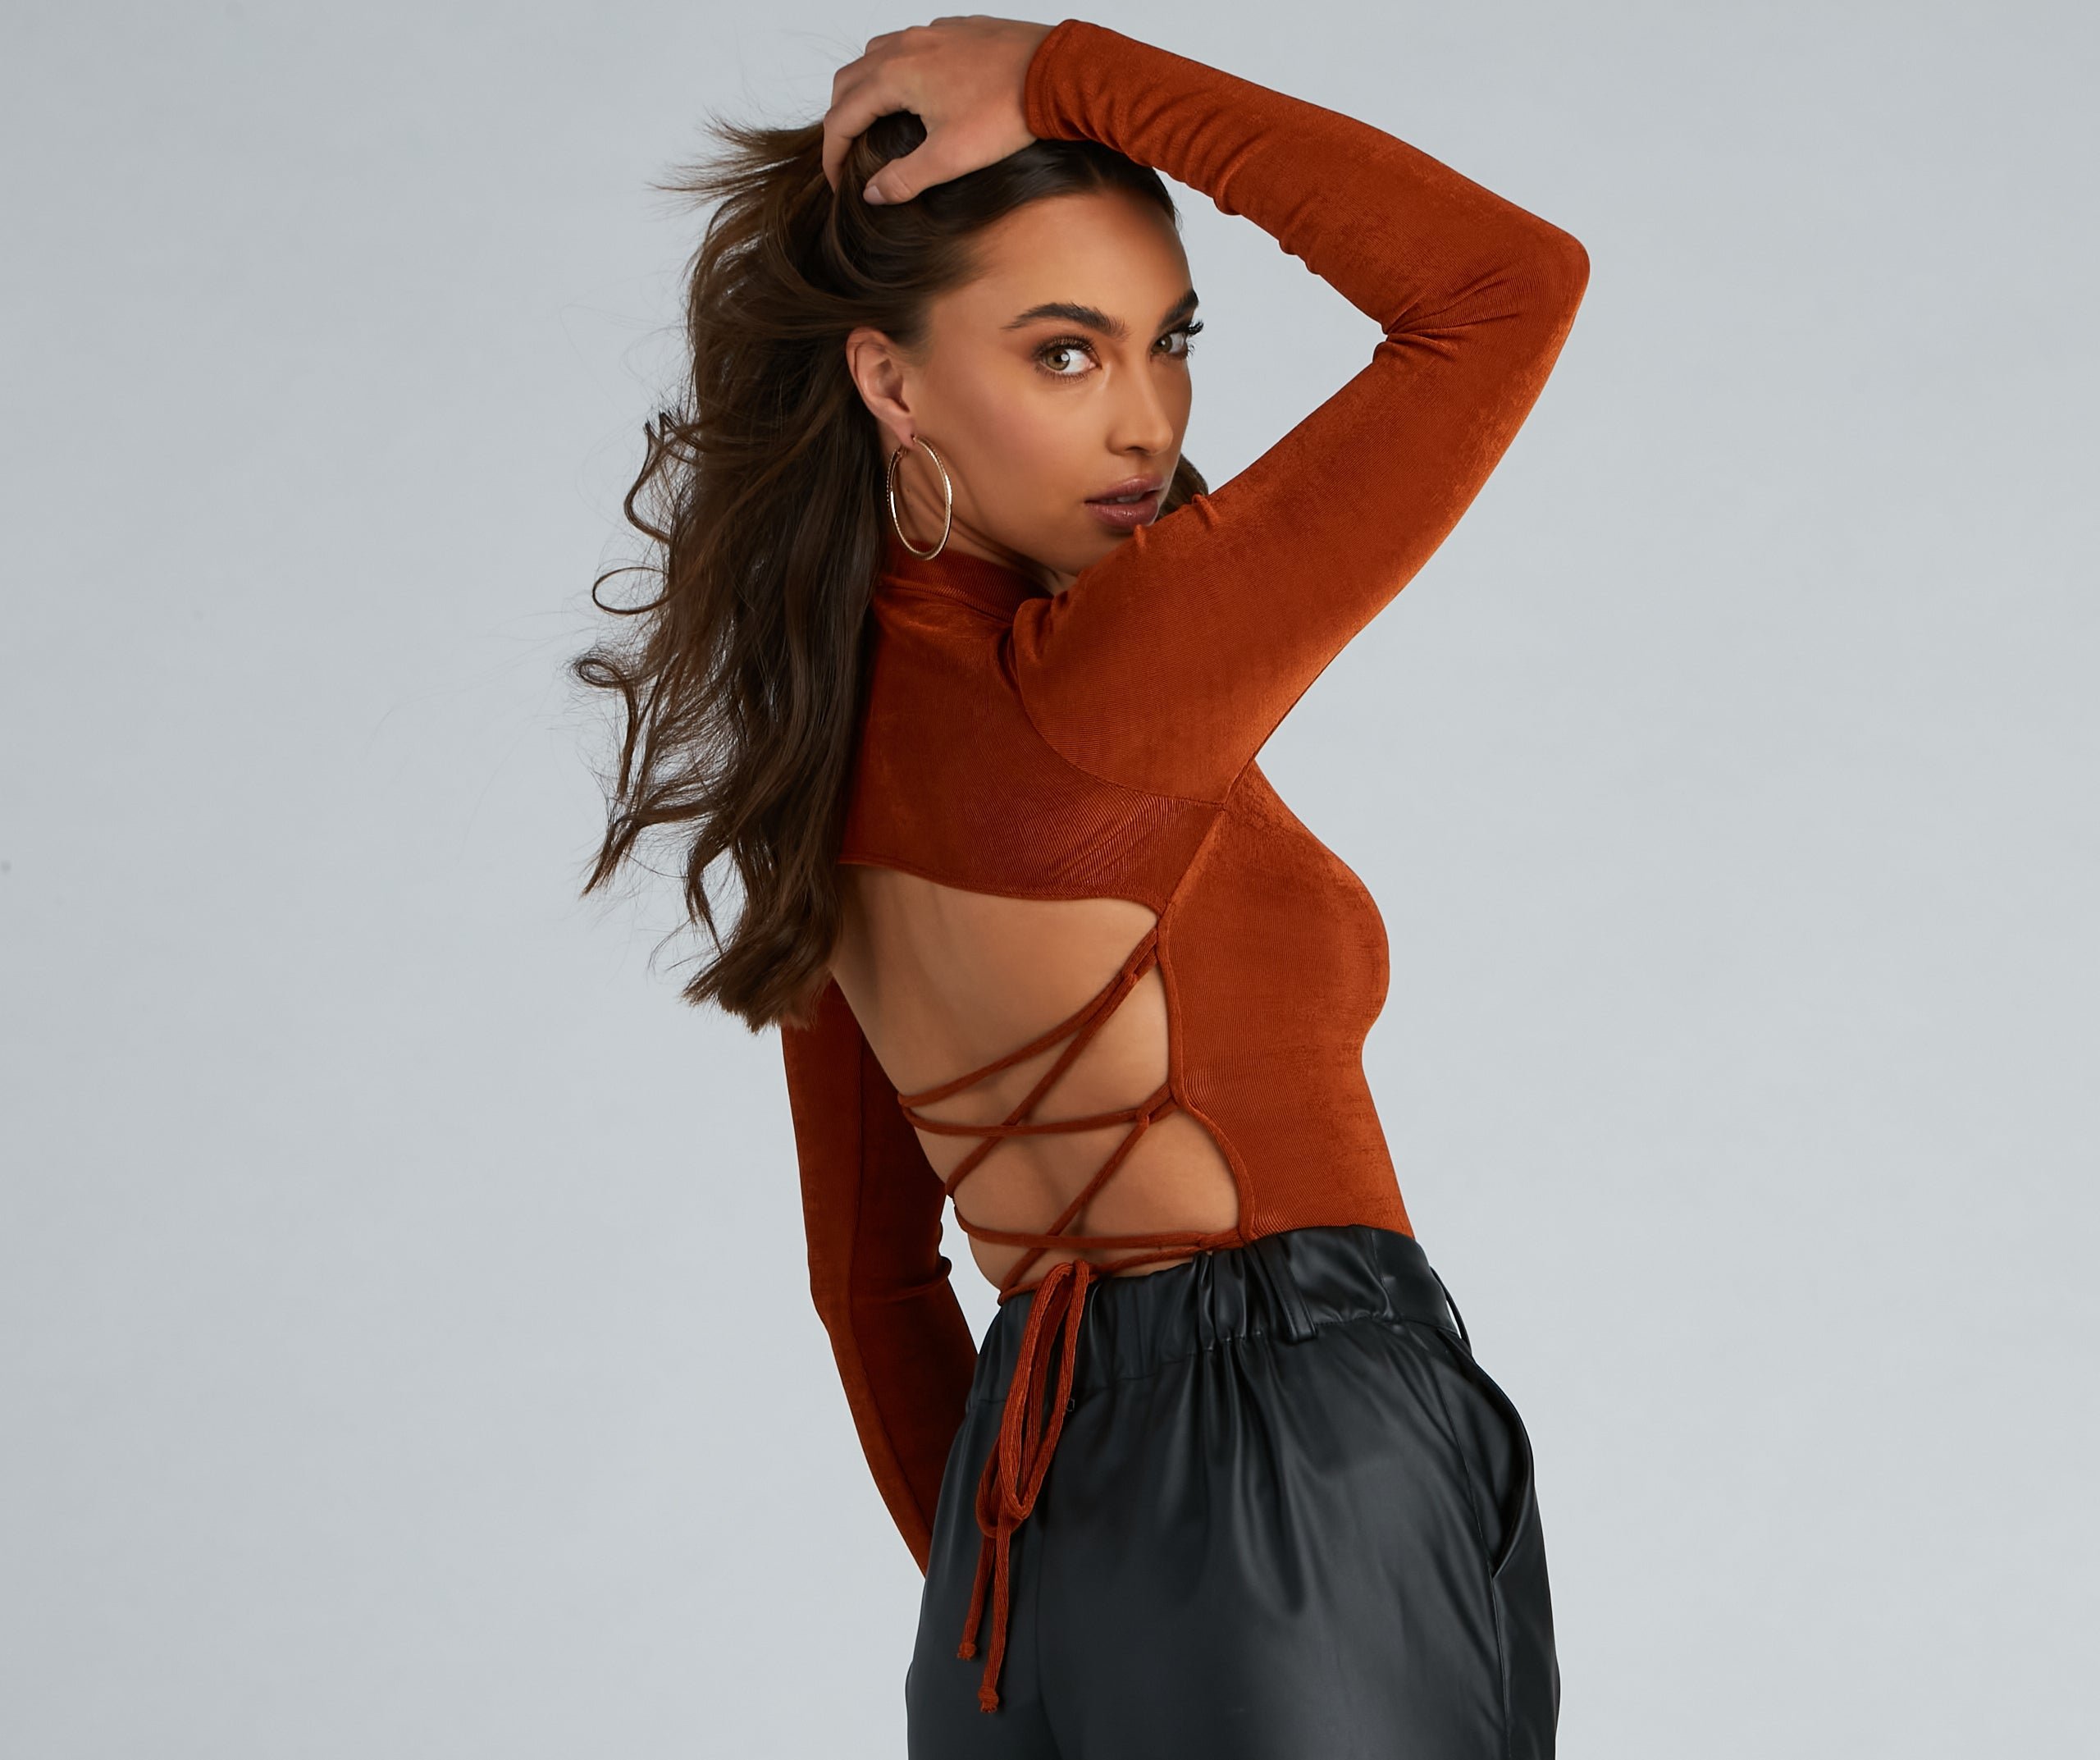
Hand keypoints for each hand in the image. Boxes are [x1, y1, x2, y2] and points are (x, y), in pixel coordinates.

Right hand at [822, 15, 1055, 204]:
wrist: (1055, 72)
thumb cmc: (1005, 113)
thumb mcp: (949, 158)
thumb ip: (904, 178)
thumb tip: (871, 194)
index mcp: (894, 75)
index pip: (842, 117)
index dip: (833, 154)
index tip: (838, 182)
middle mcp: (906, 45)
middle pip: (849, 81)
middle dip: (841, 119)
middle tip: (847, 154)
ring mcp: (932, 32)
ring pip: (877, 55)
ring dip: (865, 88)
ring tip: (873, 121)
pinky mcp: (957, 29)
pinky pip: (911, 44)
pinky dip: (897, 68)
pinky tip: (916, 92)